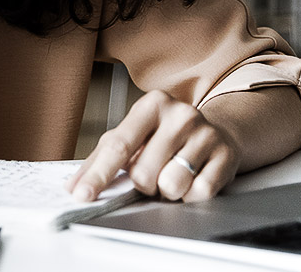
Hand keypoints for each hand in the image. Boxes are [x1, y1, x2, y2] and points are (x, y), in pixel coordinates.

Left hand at [65, 90, 237, 202]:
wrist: (217, 132)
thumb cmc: (164, 137)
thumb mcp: (134, 136)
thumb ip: (102, 158)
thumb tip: (74, 186)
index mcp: (151, 104)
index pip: (118, 144)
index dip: (98, 174)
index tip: (82, 195)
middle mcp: (180, 114)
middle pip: (144, 173)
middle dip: (144, 183)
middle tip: (154, 172)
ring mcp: (206, 134)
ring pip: (172, 185)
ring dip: (168, 191)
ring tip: (174, 174)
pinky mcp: (226, 156)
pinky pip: (199, 194)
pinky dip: (191, 195)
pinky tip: (194, 178)